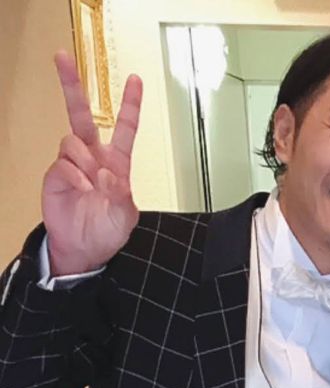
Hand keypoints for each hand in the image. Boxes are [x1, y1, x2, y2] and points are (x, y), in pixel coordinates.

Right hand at [43, 53, 141, 276]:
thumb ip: (122, 194)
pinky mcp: (55, 174)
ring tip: (93, 188)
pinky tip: (83, 191)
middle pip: (81, 115)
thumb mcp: (126, 216)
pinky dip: (76, 177)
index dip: (130, 105)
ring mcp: (72, 164)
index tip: (135, 80)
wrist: (84, 250)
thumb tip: (108, 175)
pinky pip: (64, 164)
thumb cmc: (107, 231)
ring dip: (86, 163)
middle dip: (71, 85)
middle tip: (61, 55)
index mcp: (116, 163)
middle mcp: (92, 157)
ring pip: (74, 141)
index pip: (124, 129)